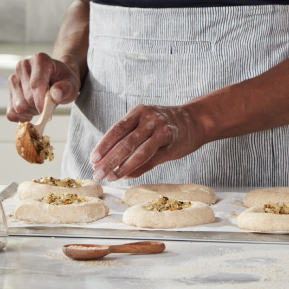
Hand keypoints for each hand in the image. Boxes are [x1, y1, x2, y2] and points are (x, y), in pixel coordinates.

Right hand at [6, 53, 79, 122]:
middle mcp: (23, 66)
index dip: (40, 101)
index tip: (46, 112)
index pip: (36, 84)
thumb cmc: (64, 80)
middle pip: (27, 98)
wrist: (57, 78)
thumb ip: (66, 88)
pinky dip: (21, 117)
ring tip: (42, 105)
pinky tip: (31, 113)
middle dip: (40, 107)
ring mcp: (14, 77)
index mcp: (40, 60)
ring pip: (19, 106)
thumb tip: (55, 94)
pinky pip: (11, 112)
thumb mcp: (72, 83)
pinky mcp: (9, 90)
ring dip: (32, 112)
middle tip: (50, 105)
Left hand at [90, 104, 205, 181]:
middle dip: (109, 160)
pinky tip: (127, 176)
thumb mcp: (145, 122)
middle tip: (97, 174)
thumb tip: (107, 161)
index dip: (103, 146)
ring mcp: (162, 131)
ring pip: (138, 153)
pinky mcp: (172, 144)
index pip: (116, 129)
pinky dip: (138, 169)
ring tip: (111, 177)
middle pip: (125, 143)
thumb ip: (128, 137)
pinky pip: (152, 160)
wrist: (195, 120)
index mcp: (139, 111)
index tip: (92, 160)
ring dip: (122, 168)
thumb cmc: (164, 124)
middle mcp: (150, 119)